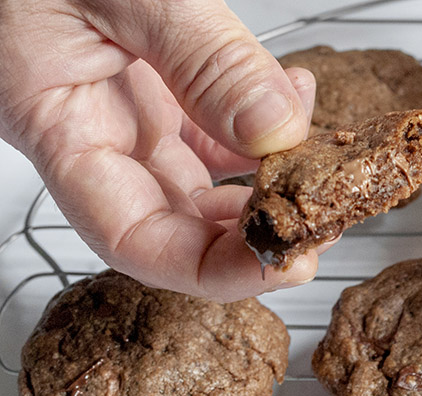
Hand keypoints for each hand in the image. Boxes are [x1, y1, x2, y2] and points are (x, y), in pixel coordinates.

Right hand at [0, 0, 320, 301]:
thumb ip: (201, 57)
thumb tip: (278, 128)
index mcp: (58, 126)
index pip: (134, 240)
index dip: (210, 272)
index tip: (281, 263)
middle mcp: (95, 134)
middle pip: (179, 225)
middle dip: (255, 236)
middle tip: (323, 223)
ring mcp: (127, 112)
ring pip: (204, 183)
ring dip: (267, 185)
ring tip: (321, 166)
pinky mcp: (154, 86)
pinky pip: (214, 131)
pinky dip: (260, 127)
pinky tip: (293, 101)